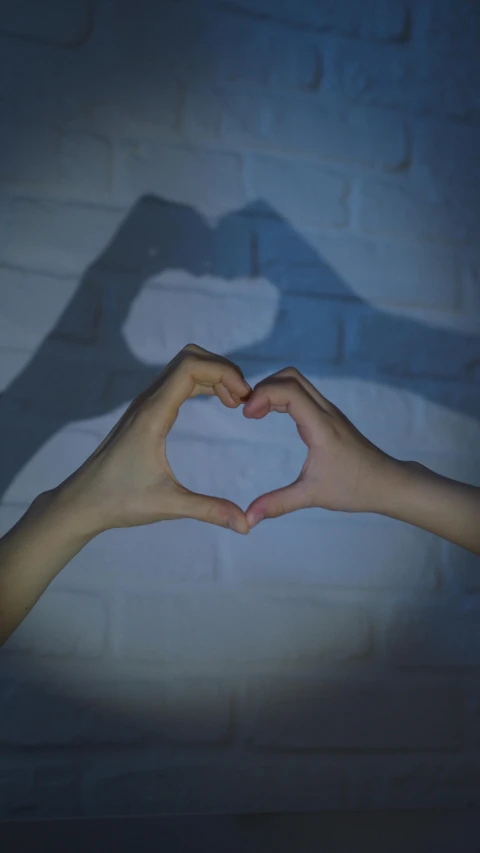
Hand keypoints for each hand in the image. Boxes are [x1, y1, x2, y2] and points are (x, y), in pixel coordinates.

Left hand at [51, 344, 251, 534]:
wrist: (83, 501)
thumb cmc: (120, 501)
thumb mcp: (168, 505)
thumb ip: (209, 510)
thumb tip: (246, 524)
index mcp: (153, 414)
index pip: (190, 367)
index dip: (223, 373)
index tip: (244, 399)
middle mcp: (148, 401)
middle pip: (189, 357)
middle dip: (222, 369)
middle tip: (244, 399)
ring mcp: (146, 404)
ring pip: (183, 366)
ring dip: (213, 375)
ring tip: (236, 402)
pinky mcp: (146, 411)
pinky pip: (178, 382)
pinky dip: (202, 383)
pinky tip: (218, 403)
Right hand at [243, 367, 401, 526]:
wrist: (387, 483)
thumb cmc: (354, 488)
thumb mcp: (312, 496)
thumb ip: (278, 504)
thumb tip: (248, 518)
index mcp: (321, 426)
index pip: (289, 390)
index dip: (263, 395)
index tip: (247, 415)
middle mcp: (325, 411)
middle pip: (291, 376)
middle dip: (264, 386)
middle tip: (248, 411)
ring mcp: (329, 411)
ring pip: (297, 382)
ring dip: (273, 389)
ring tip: (255, 413)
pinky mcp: (329, 416)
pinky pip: (303, 393)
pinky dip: (282, 396)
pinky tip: (271, 415)